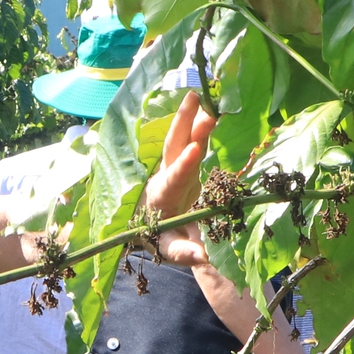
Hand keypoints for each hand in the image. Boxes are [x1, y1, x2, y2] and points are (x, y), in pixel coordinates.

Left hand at [144, 91, 216, 270]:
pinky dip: (198, 123)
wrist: (145, 225)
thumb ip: (183, 251)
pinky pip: (190, 141)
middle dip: (183, 124)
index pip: (173, 178)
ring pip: (182, 139)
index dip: (183, 165)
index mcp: (163, 196)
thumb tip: (204, 257)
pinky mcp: (183, 164)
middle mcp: (167, 176)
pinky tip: (209, 106)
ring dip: (192, 118)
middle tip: (195, 100)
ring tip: (202, 97)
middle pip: (174, 147)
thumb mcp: (167, 249)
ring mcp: (175, 167)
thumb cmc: (156, 237)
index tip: (193, 149)